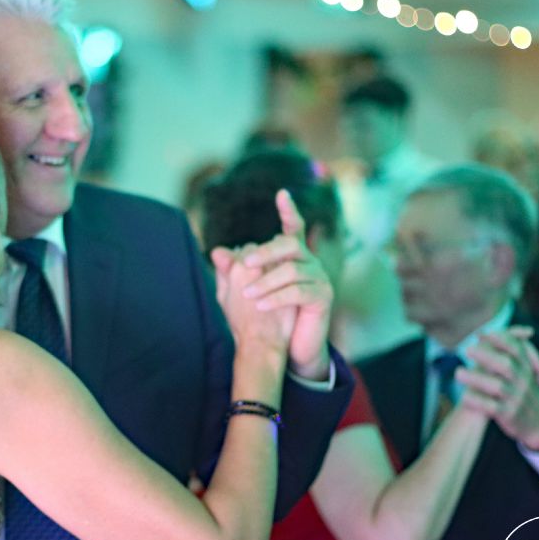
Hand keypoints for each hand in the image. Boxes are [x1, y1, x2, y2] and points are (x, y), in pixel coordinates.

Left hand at [238, 190, 332, 380]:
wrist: (286, 346)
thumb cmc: (267, 314)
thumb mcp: (244, 291)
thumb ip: (231, 272)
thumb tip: (215, 251)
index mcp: (293, 255)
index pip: (293, 227)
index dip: (289, 210)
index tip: (281, 193)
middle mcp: (309, 261)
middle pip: (290, 244)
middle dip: (266, 252)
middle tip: (245, 264)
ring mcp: (320, 278)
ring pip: (292, 271)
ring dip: (266, 282)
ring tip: (247, 296)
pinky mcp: (323, 297)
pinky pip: (299, 292)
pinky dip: (277, 298)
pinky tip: (260, 306)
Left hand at [456, 329, 538, 450]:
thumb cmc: (522, 391)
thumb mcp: (522, 372)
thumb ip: (506, 353)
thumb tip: (481, 332)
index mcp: (525, 369)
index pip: (516, 350)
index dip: (502, 340)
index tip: (484, 334)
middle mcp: (522, 382)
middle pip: (506, 365)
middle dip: (487, 356)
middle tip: (466, 349)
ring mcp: (516, 399)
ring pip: (497, 386)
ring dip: (476, 379)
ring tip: (457, 373)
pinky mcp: (508, 415)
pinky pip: (492, 407)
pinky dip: (477, 401)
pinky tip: (463, 396)